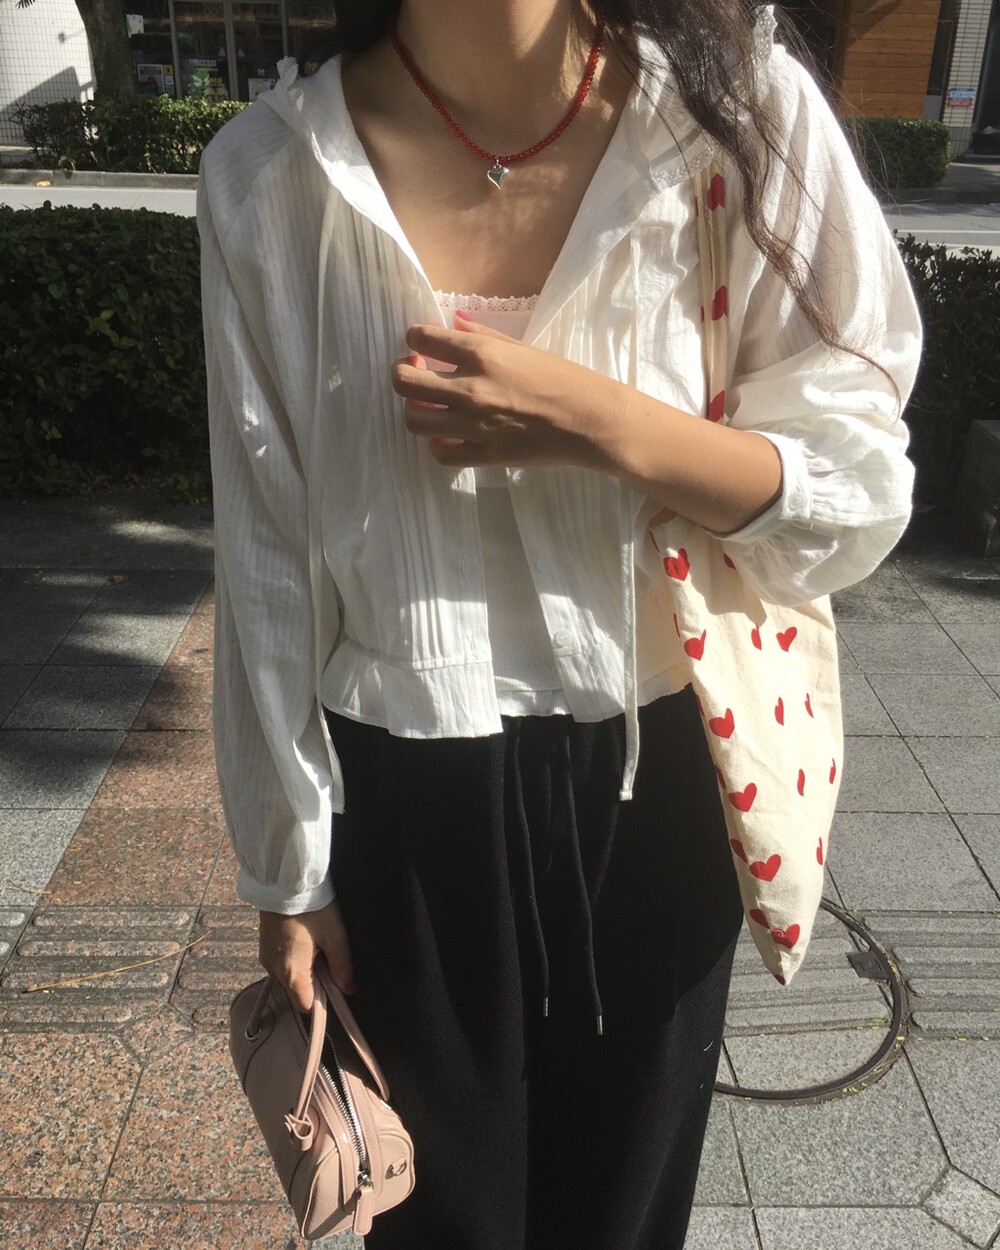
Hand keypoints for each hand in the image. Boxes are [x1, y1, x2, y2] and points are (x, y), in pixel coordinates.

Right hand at [258, 900, 354, 1012]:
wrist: (286, 880)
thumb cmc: (311, 907)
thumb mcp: (334, 936)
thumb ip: (342, 966)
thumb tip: (349, 989)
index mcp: (291, 973)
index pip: (306, 1006)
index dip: (323, 999)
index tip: (335, 982)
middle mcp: (274, 970)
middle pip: (297, 991)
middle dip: (314, 981)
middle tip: (327, 955)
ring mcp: (266, 957)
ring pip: (289, 976)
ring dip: (304, 968)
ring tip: (316, 943)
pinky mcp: (264, 944)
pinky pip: (281, 962)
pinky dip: (294, 957)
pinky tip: (304, 937)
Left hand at [390, 311, 619, 469]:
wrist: (590, 421)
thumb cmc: (564, 379)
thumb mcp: (524, 347)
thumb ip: (484, 334)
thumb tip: (455, 322)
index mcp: (482, 353)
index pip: (421, 338)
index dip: (415, 338)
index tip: (422, 344)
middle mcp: (471, 388)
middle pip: (404, 381)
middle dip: (402, 372)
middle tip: (415, 371)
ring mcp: (474, 426)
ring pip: (414, 420)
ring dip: (415, 409)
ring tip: (430, 404)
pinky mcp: (483, 455)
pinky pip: (439, 453)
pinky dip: (437, 444)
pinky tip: (448, 434)